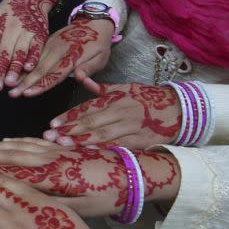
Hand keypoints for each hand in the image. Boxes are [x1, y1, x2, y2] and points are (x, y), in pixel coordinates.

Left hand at [0, 0, 57, 90]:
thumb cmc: (7, 13)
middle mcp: (11, 28)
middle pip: (4, 52)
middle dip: (0, 70)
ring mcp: (26, 30)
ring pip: (19, 52)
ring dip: (15, 68)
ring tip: (10, 83)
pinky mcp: (40, 33)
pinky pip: (36, 48)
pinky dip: (32, 58)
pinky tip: (28, 69)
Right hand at [0, 138, 179, 215]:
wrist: (137, 174)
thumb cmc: (110, 196)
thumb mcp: (83, 207)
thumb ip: (53, 201)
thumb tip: (26, 198)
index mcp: (55, 176)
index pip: (16, 174)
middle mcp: (53, 159)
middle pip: (15, 156)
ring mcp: (59, 149)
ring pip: (24, 145)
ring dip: (1, 146)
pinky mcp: (67, 146)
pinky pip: (37, 140)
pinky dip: (20, 140)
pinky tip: (10, 140)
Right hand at [8, 19, 112, 97]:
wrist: (93, 21)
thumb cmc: (99, 43)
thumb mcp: (102, 57)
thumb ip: (90, 69)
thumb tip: (80, 78)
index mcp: (72, 56)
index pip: (54, 75)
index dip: (41, 85)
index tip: (28, 94)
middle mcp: (58, 51)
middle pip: (39, 70)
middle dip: (25, 83)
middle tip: (12, 94)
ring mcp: (50, 46)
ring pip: (33, 62)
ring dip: (20, 74)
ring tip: (8, 83)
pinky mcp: (46, 42)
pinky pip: (33, 55)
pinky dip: (23, 63)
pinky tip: (13, 70)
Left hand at [44, 82, 181, 148]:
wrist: (178, 109)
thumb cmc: (146, 99)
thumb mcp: (124, 88)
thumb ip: (100, 88)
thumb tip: (80, 75)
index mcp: (115, 98)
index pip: (88, 107)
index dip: (69, 116)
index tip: (52, 123)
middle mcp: (121, 111)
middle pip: (91, 121)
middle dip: (69, 129)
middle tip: (50, 136)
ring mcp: (131, 127)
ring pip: (103, 134)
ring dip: (81, 140)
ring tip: (63, 146)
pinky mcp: (141, 141)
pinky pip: (119, 146)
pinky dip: (104, 149)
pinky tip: (90, 153)